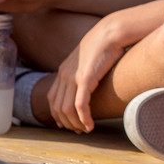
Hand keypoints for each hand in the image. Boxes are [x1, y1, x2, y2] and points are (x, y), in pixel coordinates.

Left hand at [46, 16, 128, 132]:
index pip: (52, 98)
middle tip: (77, 130)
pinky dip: (83, 118)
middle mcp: (64, 74)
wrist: (110, 33)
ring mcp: (73, 77)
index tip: (66, 123)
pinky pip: (80, 105)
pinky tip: (90, 125)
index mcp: (63, 70)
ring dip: (75, 123)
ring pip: (67, 109)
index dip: (57, 114)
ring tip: (85, 129)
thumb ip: (84, 71)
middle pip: (57, 106)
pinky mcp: (85, 79)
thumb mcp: (88, 60)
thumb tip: (89, 81)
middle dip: (66, 122)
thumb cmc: (104, 45)